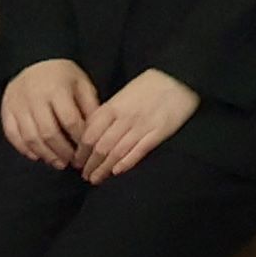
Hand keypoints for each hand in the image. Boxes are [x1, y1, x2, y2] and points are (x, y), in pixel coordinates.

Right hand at [0, 55, 101, 172]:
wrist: (33, 59)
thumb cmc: (62, 75)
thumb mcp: (82, 83)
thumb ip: (90, 106)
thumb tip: (96, 132)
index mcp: (57, 89)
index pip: (70, 120)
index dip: (79, 139)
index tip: (87, 151)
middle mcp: (35, 98)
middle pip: (48, 132)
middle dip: (62, 151)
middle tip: (72, 162)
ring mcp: (17, 105)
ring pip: (30, 137)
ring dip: (45, 154)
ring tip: (58, 162)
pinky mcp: (5, 110)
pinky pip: (12, 135)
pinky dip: (24, 149)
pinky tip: (37, 156)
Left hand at [78, 68, 200, 181]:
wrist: (179, 77)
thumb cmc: (150, 84)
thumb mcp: (123, 93)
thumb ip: (108, 111)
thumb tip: (91, 130)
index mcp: (112, 107)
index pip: (89, 135)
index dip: (80, 152)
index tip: (76, 162)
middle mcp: (124, 118)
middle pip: (101, 147)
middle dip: (90, 165)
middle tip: (84, 175)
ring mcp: (141, 126)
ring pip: (117, 153)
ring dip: (104, 169)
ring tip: (96, 179)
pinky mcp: (159, 132)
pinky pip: (138, 151)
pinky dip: (126, 163)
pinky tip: (117, 172)